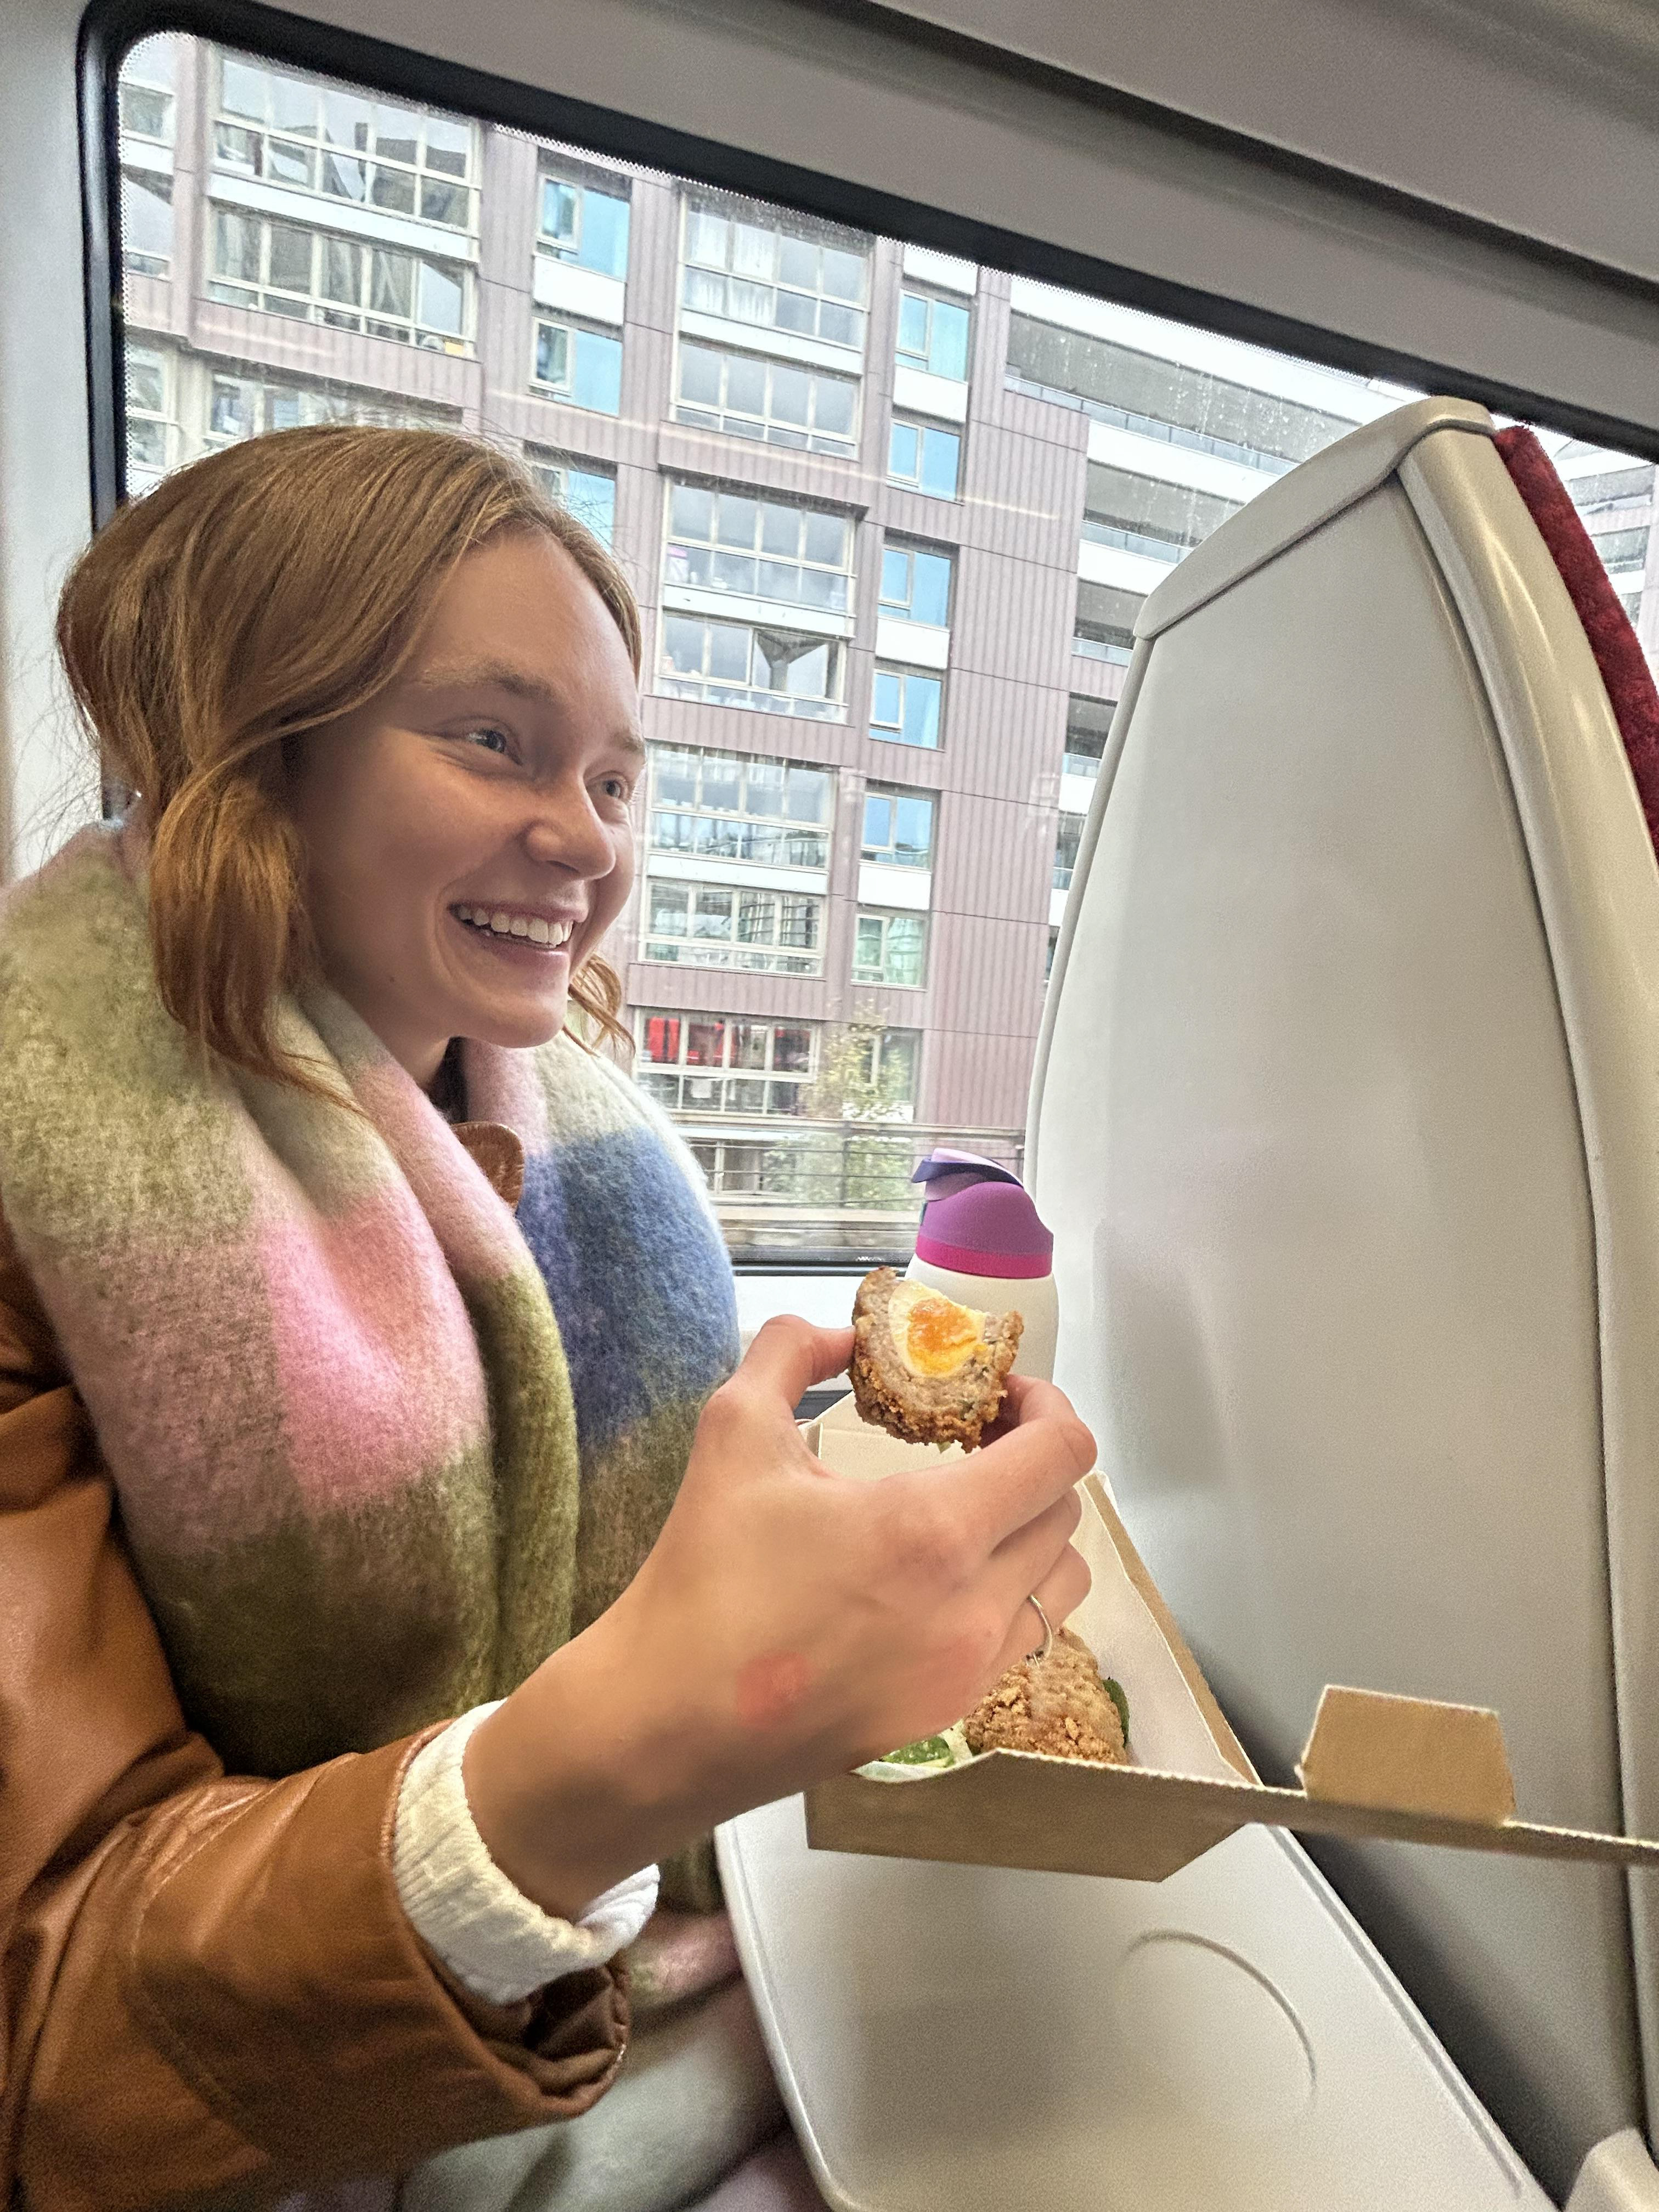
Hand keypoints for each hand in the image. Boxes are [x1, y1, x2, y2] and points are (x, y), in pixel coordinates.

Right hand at [462, 1318, 1093, 1917]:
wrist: (666, 1724)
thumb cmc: (704, 1576)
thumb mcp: (734, 1431)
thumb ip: (791, 1352)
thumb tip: (837, 1335)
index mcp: (936, 1529)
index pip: (1063, 1453)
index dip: (1048, 1406)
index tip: (999, 1397)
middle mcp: (974, 1607)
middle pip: (1067, 1513)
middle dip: (1035, 1464)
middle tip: (975, 1444)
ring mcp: (967, 1672)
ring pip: (1059, 1585)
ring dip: (1032, 1535)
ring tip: (969, 1515)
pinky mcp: (945, 1717)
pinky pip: (1019, 1642)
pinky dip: (1005, 1598)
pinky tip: (938, 1585)